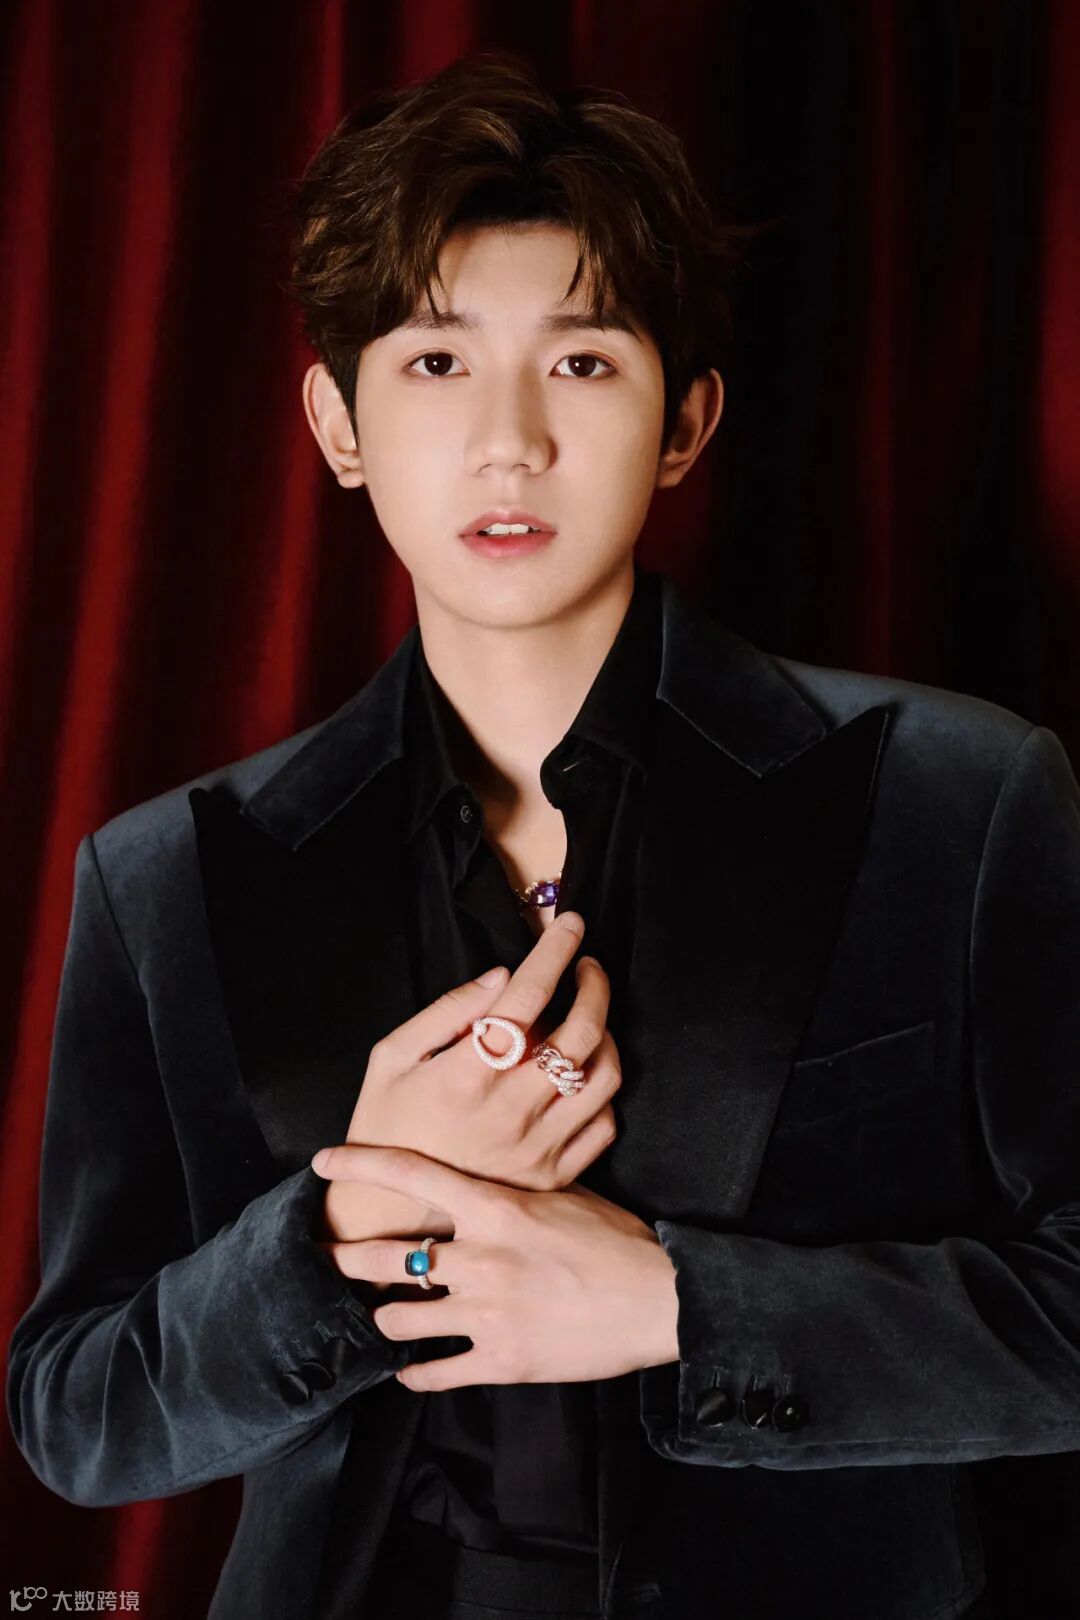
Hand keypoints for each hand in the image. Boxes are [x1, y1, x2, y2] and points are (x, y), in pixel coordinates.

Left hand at [311, 1144, 680, 1385]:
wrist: (658, 1298)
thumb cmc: (617, 1241)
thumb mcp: (562, 1196)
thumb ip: (509, 1194)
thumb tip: (477, 1183)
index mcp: (495, 1208)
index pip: (412, 1174)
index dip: (359, 1165)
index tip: (324, 1161)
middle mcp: (480, 1257)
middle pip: (386, 1255)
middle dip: (345, 1257)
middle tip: (326, 1256)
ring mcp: (486, 1312)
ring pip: (397, 1317)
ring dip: (383, 1316)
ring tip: (379, 1314)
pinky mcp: (500, 1361)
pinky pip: (434, 1371)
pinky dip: (413, 1373)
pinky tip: (407, 1371)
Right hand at [321, 911, 621, 1242]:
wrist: (388, 1216)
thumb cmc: (385, 1125)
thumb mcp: (390, 1059)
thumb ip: (445, 1013)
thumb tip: (500, 978)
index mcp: (465, 1075)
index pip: (527, 996)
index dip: (554, 951)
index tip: (571, 924)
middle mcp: (509, 1110)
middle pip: (581, 1031)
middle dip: (595, 984)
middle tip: (587, 966)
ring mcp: (537, 1147)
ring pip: (604, 1076)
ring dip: (607, 1034)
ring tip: (587, 1019)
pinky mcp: (552, 1177)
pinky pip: (603, 1124)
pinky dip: (603, 1090)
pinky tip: (583, 1074)